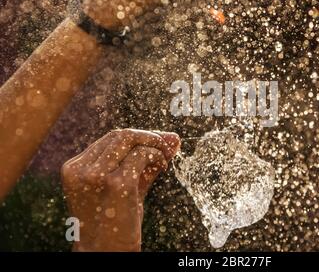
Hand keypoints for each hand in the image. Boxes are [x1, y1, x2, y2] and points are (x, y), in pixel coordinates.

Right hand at [61, 129, 180, 251]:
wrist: (105, 253)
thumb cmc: (114, 222)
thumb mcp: (125, 186)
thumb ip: (146, 161)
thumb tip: (174, 137)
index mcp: (74, 168)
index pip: (109, 139)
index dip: (138, 136)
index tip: (158, 140)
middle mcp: (81, 169)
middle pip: (119, 135)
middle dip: (148, 136)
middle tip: (166, 145)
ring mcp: (97, 176)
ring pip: (130, 139)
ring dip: (154, 143)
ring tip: (164, 158)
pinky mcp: (117, 184)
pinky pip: (142, 155)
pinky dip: (156, 155)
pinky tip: (162, 167)